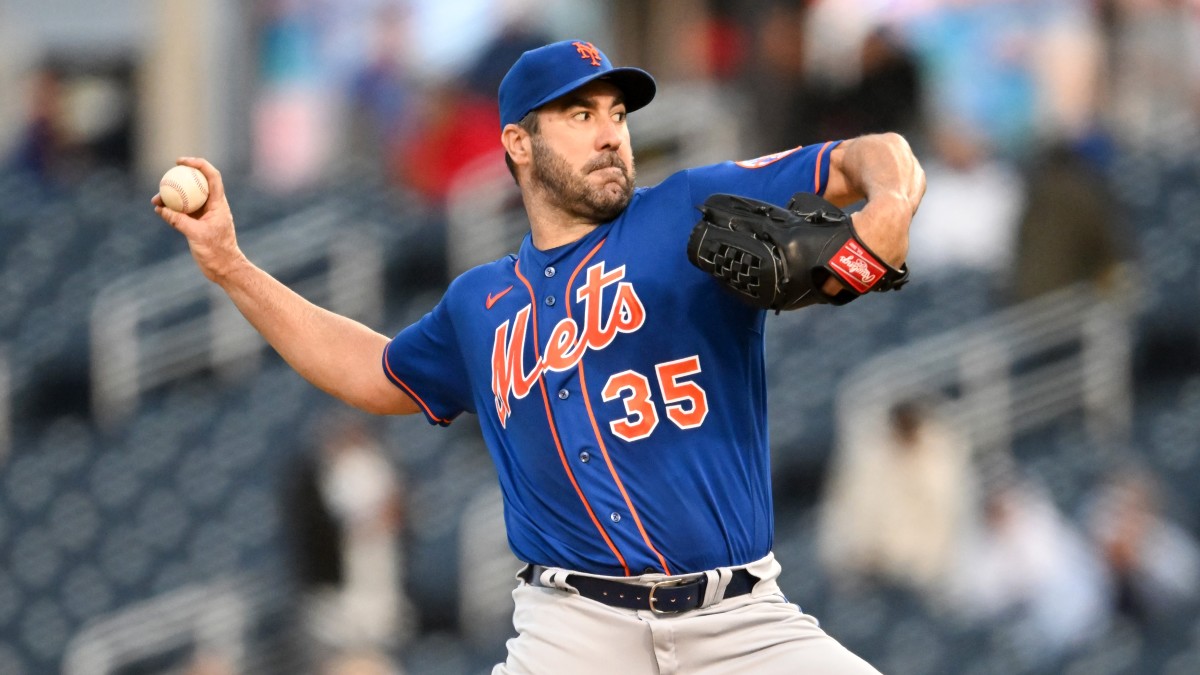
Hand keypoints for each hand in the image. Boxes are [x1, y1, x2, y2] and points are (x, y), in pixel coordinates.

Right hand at [152, 157, 245, 282]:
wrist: (225, 269)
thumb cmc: (217, 252)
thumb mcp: (196, 235)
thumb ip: (179, 221)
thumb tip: (161, 208)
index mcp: (218, 204)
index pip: (211, 176)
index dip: (198, 164)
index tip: (181, 162)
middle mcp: (212, 206)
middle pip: (197, 185)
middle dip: (181, 178)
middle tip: (165, 177)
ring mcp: (205, 215)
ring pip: (188, 199)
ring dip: (172, 196)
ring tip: (156, 199)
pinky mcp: (198, 224)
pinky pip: (183, 212)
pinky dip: (172, 210)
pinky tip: (159, 210)